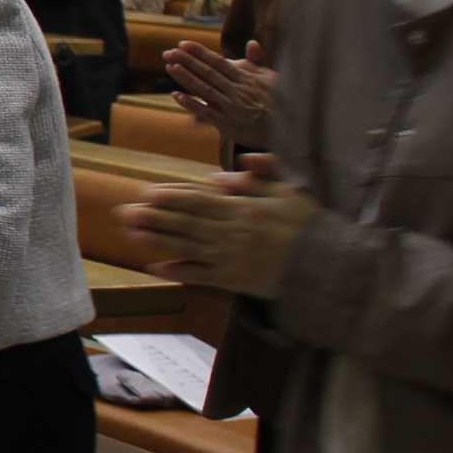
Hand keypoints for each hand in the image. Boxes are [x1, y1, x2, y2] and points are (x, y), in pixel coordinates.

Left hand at [122, 157, 318, 299]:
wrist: (330, 264)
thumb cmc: (310, 224)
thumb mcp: (289, 190)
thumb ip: (257, 176)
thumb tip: (222, 173)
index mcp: (243, 208)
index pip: (198, 200)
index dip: (170, 197)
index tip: (147, 193)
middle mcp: (231, 232)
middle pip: (184, 222)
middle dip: (152, 217)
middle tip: (123, 212)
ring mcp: (231, 257)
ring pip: (186, 247)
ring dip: (156, 240)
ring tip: (129, 234)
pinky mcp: (235, 280)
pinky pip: (201, 275)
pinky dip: (178, 271)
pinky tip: (155, 267)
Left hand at [164, 39, 275, 143]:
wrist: (291, 129)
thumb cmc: (280, 102)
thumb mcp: (272, 79)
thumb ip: (259, 61)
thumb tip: (251, 43)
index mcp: (246, 77)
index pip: (218, 62)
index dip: (199, 52)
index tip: (182, 43)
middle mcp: (238, 90)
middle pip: (208, 73)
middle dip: (187, 61)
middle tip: (167, 52)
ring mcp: (232, 107)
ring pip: (205, 89)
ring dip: (186, 78)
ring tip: (169, 67)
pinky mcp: (229, 125)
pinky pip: (206, 112)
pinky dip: (191, 103)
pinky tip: (176, 95)